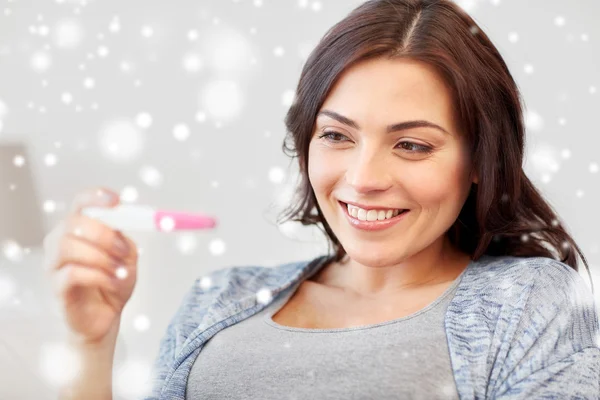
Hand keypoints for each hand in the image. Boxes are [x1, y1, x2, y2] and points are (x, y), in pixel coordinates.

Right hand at [43, 187, 138, 344]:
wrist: (106, 317)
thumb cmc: (114, 282)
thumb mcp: (128, 258)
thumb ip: (124, 239)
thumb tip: (120, 226)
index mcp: (79, 229)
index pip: (80, 202)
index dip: (96, 197)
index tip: (117, 201)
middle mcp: (60, 242)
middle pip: (72, 222)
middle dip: (103, 234)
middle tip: (124, 251)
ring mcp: (54, 265)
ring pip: (67, 246)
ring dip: (100, 257)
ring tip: (119, 270)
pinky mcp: (57, 288)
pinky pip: (71, 274)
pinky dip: (98, 276)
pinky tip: (113, 282)